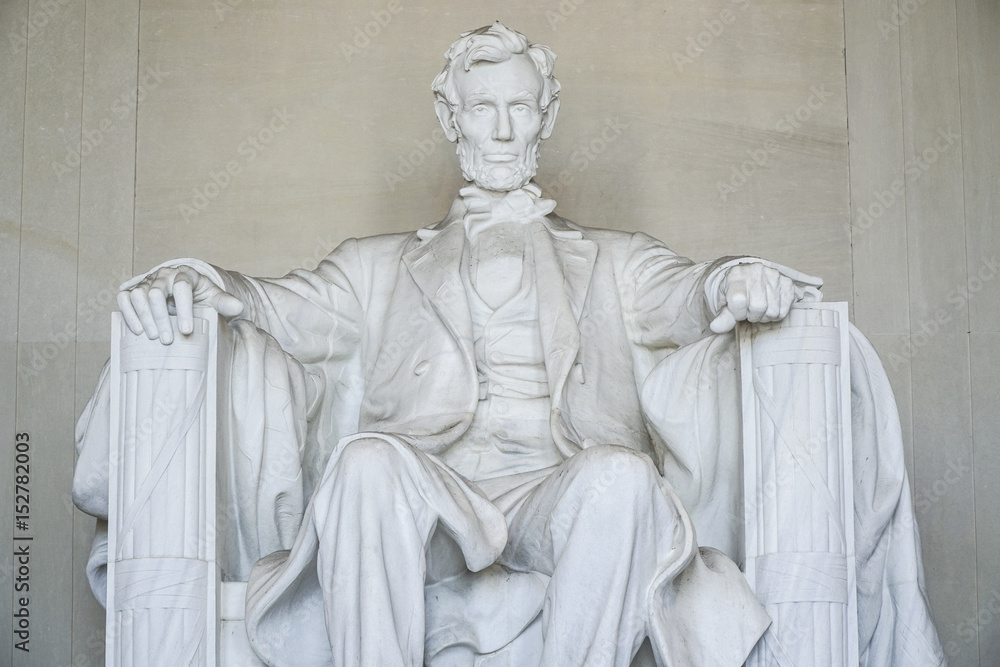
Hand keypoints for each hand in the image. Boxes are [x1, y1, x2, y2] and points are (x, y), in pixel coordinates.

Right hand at [117, 265, 243, 343]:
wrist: (184, 292)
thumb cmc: (200, 296)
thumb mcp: (214, 298)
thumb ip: (225, 302)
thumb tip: (239, 307)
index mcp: (185, 274)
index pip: (182, 287)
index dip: (184, 308)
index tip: (187, 330)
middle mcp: (163, 275)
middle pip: (155, 292)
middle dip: (160, 317)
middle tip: (167, 340)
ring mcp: (146, 282)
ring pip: (137, 295)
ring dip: (144, 317)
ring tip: (153, 337)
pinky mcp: (133, 290)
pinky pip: (124, 298)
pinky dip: (127, 313)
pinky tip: (137, 330)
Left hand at [709, 263, 795, 333]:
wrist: (746, 280)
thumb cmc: (734, 293)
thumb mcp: (724, 303)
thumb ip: (722, 317)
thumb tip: (715, 328)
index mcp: (736, 274)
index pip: (738, 300)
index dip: (737, 312)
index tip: (737, 311)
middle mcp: (756, 271)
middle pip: (758, 306)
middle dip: (752, 315)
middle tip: (749, 311)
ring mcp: (774, 275)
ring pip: (773, 311)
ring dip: (765, 316)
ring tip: (759, 308)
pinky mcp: (787, 282)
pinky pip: (784, 310)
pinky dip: (776, 314)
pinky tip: (769, 306)